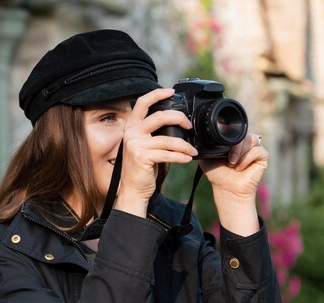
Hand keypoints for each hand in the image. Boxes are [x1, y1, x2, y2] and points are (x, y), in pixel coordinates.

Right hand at [114, 89, 197, 216]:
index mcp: (131, 127)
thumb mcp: (144, 145)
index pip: (142, 103)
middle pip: (159, 117)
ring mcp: (135, 145)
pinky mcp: (142, 157)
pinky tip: (187, 159)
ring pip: (167, 139)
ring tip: (192, 150)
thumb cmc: (141, 168)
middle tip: (189, 125)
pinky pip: (167, 154)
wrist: (132, 189)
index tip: (171, 91)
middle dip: (178, 119)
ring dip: (184, 145)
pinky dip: (180, 156)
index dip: (157, 94)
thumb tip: (175, 123)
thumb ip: (153, 133)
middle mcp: (131, 133)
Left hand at [199, 132, 267, 202]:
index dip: (228, 135)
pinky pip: (257, 150)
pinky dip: (246, 159)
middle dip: (234, 146)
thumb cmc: (218, 174)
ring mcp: (255, 148)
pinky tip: (240, 168)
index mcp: (234, 140)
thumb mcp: (207, 156)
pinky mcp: (263, 156)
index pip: (234, 129)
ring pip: (251, 138)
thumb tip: (205, 135)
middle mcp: (246, 142)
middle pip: (243, 132)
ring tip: (233, 164)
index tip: (221, 149)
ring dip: (239, 152)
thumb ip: (207, 144)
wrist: (226, 189)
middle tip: (228, 160)